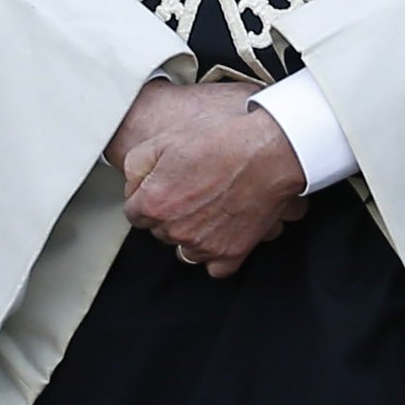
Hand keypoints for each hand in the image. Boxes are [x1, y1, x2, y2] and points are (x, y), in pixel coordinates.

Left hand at [115, 81, 306, 277]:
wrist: (271, 150)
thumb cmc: (225, 140)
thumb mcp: (167, 138)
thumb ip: (136, 164)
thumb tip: (133, 183)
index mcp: (154, 203)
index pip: (135, 213)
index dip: (150, 196)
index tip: (166, 187)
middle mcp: (175, 229)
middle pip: (160, 231)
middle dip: (171, 214)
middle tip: (194, 190)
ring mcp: (203, 244)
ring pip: (185, 250)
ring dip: (192, 234)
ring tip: (209, 208)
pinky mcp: (231, 252)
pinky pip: (214, 266)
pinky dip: (216, 253)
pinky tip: (222, 231)